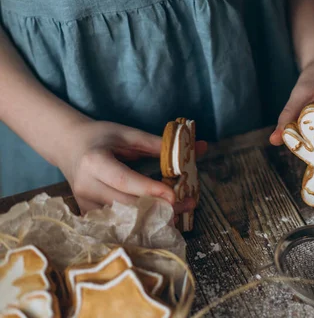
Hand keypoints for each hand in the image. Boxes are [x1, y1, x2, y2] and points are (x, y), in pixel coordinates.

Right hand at [57, 120, 205, 213]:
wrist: (68, 146)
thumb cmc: (101, 137)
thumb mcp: (129, 134)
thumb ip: (162, 144)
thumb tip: (200, 147)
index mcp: (94, 161)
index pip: (124, 180)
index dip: (150, 189)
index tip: (174, 195)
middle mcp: (86, 185)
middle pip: (126, 204)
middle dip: (158, 207)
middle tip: (188, 204)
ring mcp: (85, 203)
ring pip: (122, 219)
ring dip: (152, 218)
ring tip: (180, 212)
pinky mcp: (88, 214)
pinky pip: (117, 224)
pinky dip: (139, 223)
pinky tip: (159, 220)